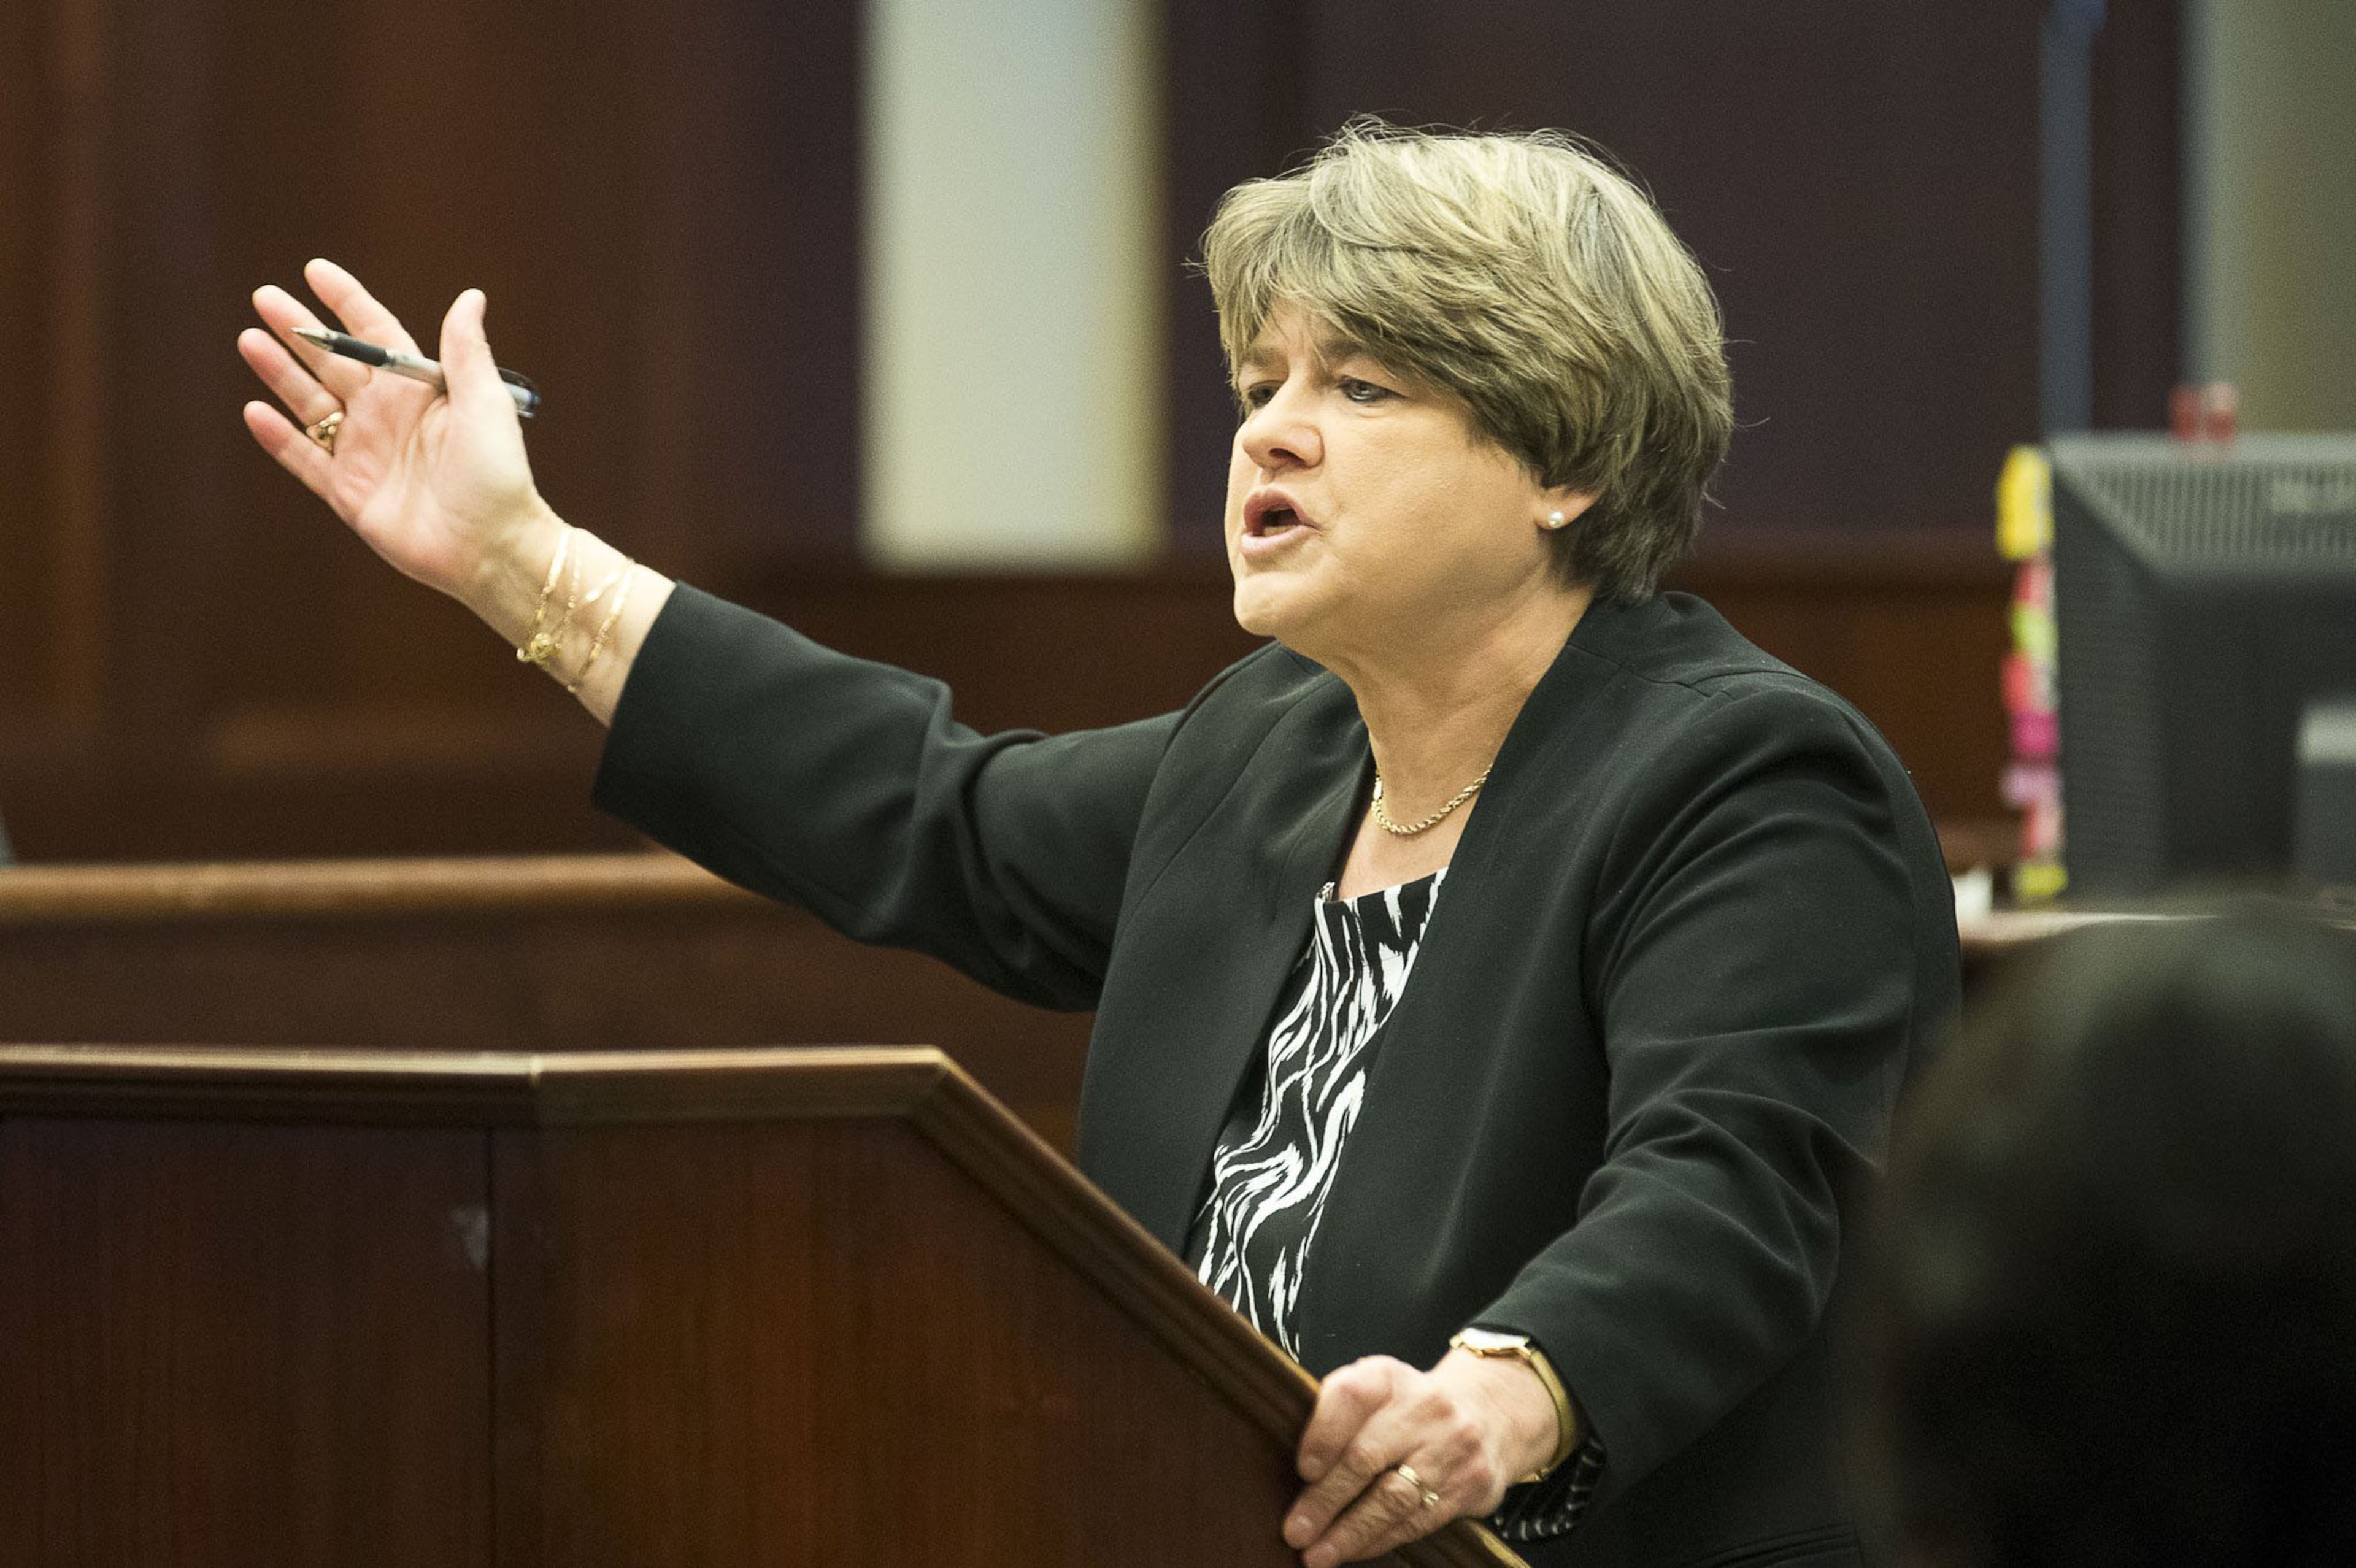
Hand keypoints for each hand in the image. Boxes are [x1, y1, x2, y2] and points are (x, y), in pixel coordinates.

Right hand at [238, 259, 556, 613]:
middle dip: (298, 331)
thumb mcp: (485, 404)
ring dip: (280, 374)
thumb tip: (470, 296)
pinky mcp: (349, 494)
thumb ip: (467, 351)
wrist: (492, 547)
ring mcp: (364, 454)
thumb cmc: (499, 475)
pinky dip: (280, 438)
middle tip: (264, 298)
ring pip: (311, 404)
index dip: (346, 302)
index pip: (375, 334)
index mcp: (419, 391)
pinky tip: (255, 411)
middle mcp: (386, 417)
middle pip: (333, 363)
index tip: (315, 270)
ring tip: (250, 341)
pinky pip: (305, 460)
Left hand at [1283, 1348, 1559, 1566]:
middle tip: (1296, 1530)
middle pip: (1366, 1456)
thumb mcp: (1375, 1389)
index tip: (1302, 1470)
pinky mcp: (1470, 1484)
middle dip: (1325, 1500)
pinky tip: (1354, 1550)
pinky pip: (1417, 1520)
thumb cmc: (1408, 1408)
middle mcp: (1423, 1406)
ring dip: (1350, 1533)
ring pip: (1392, 1498)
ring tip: (1318, 1554)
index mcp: (1388, 1377)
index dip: (1323, 1434)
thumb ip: (1337, 1415)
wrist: (1488, 1412)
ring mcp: (1451, 1446)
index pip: (1351, 1395)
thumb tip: (1296, 1472)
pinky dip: (1379, 1540)